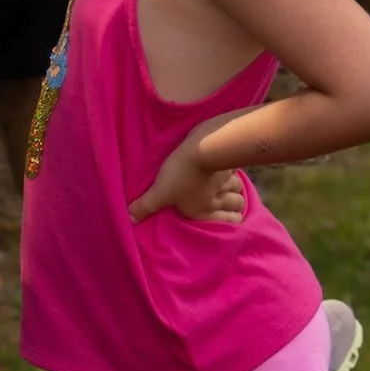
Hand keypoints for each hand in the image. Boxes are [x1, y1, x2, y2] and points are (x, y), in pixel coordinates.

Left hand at [128, 125, 247, 224]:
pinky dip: (233, 170)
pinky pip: (236, 169)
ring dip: (235, 187)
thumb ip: (146, 207)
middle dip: (234, 205)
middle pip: (236, 205)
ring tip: (229, 186)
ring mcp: (226, 180)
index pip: (226, 222)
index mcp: (203, 210)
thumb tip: (130, 219)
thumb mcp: (159, 193)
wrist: (203, 149)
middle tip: (231, 203)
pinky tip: (228, 168)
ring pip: (238, 187)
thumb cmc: (180, 175)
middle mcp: (218, 198)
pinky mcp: (229, 162)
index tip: (232, 219)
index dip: (231, 221)